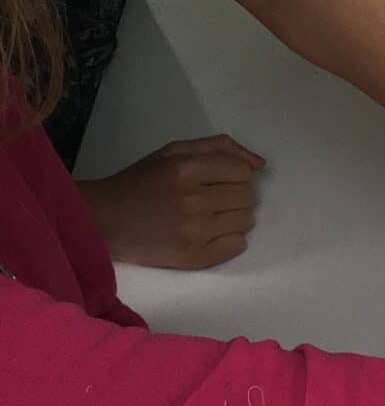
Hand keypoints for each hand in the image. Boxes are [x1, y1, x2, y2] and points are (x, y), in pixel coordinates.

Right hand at [75, 134, 264, 268]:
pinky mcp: (194, 256)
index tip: (219, 181)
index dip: (235, 176)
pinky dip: (228, 240)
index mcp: (185, 168)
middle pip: (247, 197)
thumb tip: (259, 164)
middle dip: (235, 196)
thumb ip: (217, 148)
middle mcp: (192, 199)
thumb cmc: (139, 183)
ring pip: (245, 221)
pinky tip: (207, 233)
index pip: (242, 172)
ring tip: (207, 216)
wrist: (104, 219)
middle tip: (211, 199)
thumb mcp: (172, 153)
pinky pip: (237, 245)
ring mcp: (194, 230)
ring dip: (232, 218)